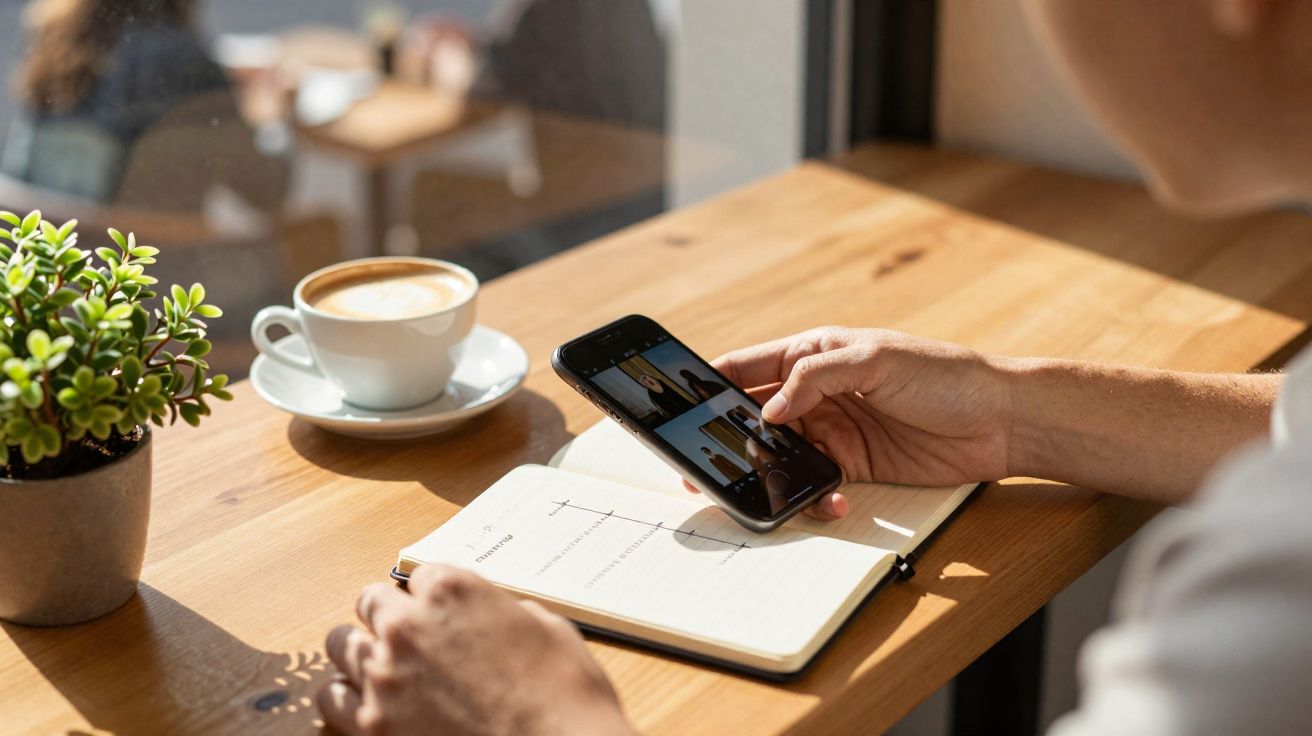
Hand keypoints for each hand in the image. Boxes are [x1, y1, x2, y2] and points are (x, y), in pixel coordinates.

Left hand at [319, 565, 632, 735]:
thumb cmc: (564, 696)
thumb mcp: (550, 629)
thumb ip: (506, 610)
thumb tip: (494, 614)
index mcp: (453, 591)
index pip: (420, 575)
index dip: (433, 596)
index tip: (441, 611)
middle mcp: (409, 626)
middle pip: (371, 602)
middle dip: (390, 616)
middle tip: (410, 637)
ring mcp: (385, 677)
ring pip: (340, 644)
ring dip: (361, 650)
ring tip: (380, 665)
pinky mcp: (372, 725)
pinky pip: (331, 697)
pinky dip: (345, 695)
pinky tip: (364, 700)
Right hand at [710, 327, 1012, 513]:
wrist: (1003, 421)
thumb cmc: (946, 374)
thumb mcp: (875, 360)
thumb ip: (815, 378)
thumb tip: (769, 409)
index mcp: (813, 354)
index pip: (747, 367)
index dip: (710, 384)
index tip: (680, 406)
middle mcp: (816, 392)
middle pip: (755, 416)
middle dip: (731, 437)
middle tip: (710, 463)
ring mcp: (834, 430)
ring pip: (780, 454)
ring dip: (770, 472)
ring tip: (763, 488)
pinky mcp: (854, 465)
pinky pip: (814, 483)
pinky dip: (811, 496)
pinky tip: (826, 500)